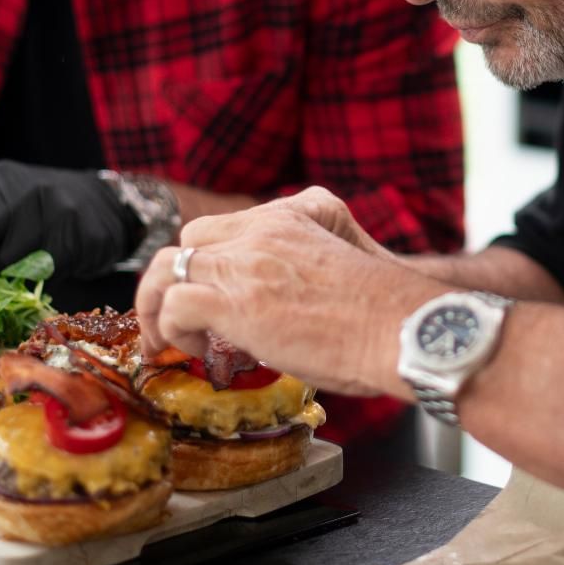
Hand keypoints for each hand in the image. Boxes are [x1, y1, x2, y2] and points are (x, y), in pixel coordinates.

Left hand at [0, 161, 138, 283]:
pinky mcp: (74, 236)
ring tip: (4, 284)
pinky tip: (39, 276)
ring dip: (0, 283)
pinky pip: (40, 275)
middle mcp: (19, 191)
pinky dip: (32, 284)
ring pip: (7, 264)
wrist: (104, 205)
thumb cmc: (42, 212)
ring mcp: (49, 211)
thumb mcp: (6, 204)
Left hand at [134, 200, 436, 397]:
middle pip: (191, 239)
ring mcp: (248, 261)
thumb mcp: (350, 259)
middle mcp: (265, 229)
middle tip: (176, 318)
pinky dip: (171, 328)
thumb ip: (311, 265)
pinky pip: (174, 303)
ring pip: (167, 266)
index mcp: (296, 214)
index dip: (211, 264)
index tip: (211, 297)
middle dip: (176, 278)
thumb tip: (292, 309)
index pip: (230, 226)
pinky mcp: (236, 301)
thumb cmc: (390, 313)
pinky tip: (193, 350)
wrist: (405, 329)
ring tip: (163, 338)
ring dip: (158, 305)